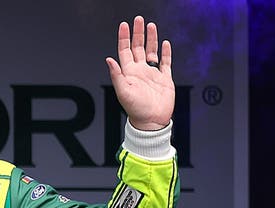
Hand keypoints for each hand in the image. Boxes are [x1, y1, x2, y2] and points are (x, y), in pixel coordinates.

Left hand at [106, 16, 174, 130]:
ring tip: (151, 26)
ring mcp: (152, 74)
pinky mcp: (164, 78)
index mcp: (128, 73)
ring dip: (151, 39)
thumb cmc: (136, 110)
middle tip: (138, 19)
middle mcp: (140, 71)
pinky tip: (165, 43)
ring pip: (151, 51)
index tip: (124, 25)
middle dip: (137, 33)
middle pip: (138, 47)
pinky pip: (165, 62)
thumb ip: (116, 75)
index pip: (124, 50)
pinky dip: (165, 52)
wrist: (152, 122)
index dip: (124, 37)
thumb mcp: (123, 92)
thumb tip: (108, 59)